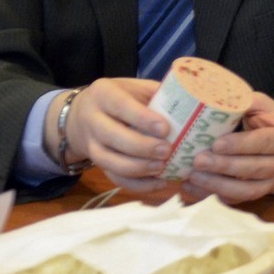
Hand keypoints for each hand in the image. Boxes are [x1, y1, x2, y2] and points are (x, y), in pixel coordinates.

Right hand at [54, 78, 171, 191]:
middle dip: (142, 147)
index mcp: (104, 94)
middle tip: (167, 151)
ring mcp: (91, 144)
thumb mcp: (134, 87)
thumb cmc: (121, 98)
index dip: (142, 119)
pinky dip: (138, 185)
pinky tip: (159, 183)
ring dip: (139, 168)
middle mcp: (92, 120)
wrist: (82, 114)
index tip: (165, 129)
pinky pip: (114, 178)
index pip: (121, 106)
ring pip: (110, 161)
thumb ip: (157, 93)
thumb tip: (191, 100)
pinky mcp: (97, 163)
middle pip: (113, 137)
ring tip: (163, 168)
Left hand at [185, 93, 273, 203]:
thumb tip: (216, 96)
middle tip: (197, 160)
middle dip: (224, 166)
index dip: (240, 145)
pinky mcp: (258, 195)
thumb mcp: (266, 107)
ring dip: (217, 185)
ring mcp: (271, 183)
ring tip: (192, 176)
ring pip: (245, 190)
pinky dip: (214, 196)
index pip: (264, 143)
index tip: (216, 144)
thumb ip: (245, 102)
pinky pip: (237, 200)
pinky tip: (193, 188)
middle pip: (253, 169)